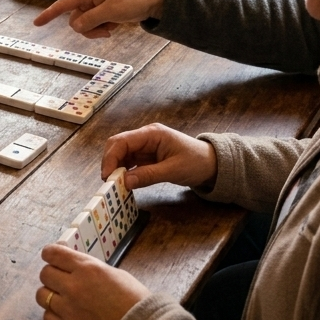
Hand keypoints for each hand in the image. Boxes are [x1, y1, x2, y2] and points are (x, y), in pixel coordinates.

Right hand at [34, 0, 164, 37]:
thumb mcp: (111, 10)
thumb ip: (90, 19)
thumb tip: (75, 27)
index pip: (64, 4)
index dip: (49, 14)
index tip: (37, 23)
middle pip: (75, 20)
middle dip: (87, 28)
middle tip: (105, 30)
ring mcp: (97, 6)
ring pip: (84, 25)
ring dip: (95, 30)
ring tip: (112, 27)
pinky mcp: (104, 12)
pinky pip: (95, 25)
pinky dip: (102, 29)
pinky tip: (115, 25)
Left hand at [36, 243, 149, 319]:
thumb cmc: (134, 299)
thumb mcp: (113, 273)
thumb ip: (90, 268)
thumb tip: (74, 265)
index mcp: (86, 268)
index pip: (53, 253)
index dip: (50, 254)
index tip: (51, 256)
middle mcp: (73, 286)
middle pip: (45, 273)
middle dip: (52, 274)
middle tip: (61, 279)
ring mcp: (68, 308)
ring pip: (41, 295)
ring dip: (50, 294)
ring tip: (62, 298)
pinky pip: (47, 317)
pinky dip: (53, 314)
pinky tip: (64, 314)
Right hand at [101, 123, 217, 190]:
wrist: (212, 164)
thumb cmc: (197, 162)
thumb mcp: (174, 170)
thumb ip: (148, 175)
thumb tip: (125, 182)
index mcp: (151, 134)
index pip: (122, 141)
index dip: (111, 157)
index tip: (107, 176)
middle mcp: (145, 137)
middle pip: (117, 146)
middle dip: (110, 163)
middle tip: (109, 182)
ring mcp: (144, 147)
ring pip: (121, 155)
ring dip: (116, 169)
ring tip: (115, 185)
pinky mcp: (146, 156)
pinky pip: (129, 163)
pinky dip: (124, 172)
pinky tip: (124, 183)